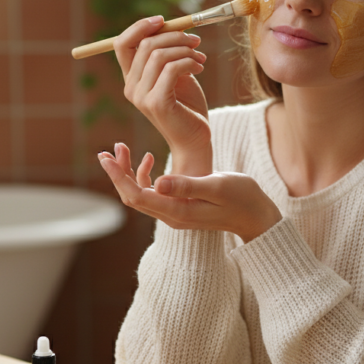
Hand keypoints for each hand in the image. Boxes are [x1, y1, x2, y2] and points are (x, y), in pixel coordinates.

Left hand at [99, 143, 281, 242]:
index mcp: (176, 212)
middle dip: (117, 174)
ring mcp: (175, 212)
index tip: (106, 157)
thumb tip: (159, 183)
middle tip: (106, 150)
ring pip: (141, 193)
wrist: (257, 215)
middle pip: (133, 196)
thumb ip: (188, 185)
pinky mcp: (180, 206)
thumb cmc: (242, 198)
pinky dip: (146, 175)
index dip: (118, 177)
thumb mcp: (217, 186)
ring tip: (121, 148)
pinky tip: (149, 158)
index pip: (136, 196)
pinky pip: (154, 192)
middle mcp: (171, 216)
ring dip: (128, 173)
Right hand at [114, 17, 211, 176]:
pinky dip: (188, 61)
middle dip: (173, 36)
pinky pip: (171, 69)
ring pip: (158, 55)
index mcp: (132, 79)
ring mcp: (141, 97)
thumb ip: (168, 54)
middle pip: (143, 44)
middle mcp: (131, 88)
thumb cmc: (187, 107)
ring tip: (201, 57)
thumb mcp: (177, 74)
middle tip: (196, 40)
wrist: (195, 139)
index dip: (140, 27)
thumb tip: (173, 26)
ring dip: (185, 49)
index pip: (122, 44)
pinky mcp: (156, 104)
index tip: (163, 20)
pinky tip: (200, 66)